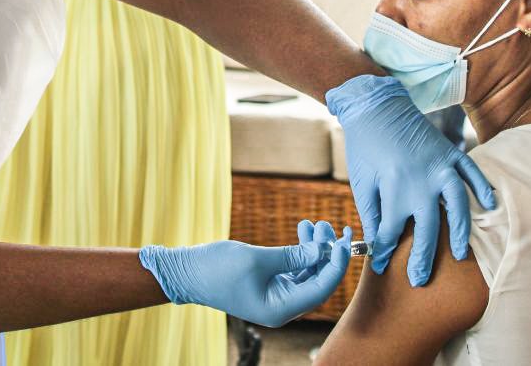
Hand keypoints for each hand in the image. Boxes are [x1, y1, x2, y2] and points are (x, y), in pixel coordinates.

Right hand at [139, 225, 352, 326]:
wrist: (186, 273)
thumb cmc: (217, 268)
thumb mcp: (257, 259)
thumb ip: (292, 255)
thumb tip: (322, 249)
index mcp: (281, 309)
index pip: (321, 288)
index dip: (336, 263)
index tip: (344, 240)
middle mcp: (282, 307)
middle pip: (318, 281)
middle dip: (327, 252)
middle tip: (330, 225)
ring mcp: (276, 296)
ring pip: (308, 273)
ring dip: (314, 248)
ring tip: (315, 223)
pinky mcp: (269, 285)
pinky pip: (294, 270)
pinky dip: (301, 252)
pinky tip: (303, 232)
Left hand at [326, 75, 494, 284]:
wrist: (376, 106)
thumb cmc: (365, 146)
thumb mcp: (361, 181)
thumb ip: (371, 213)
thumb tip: (376, 243)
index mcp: (394, 190)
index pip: (390, 232)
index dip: (383, 252)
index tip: (381, 266)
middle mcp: (421, 182)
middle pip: (426, 229)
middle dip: (422, 258)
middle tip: (420, 280)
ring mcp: (439, 166)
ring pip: (457, 205)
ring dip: (460, 231)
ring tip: (459, 254)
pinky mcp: (449, 152)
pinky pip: (471, 172)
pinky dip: (481, 188)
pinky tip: (489, 205)